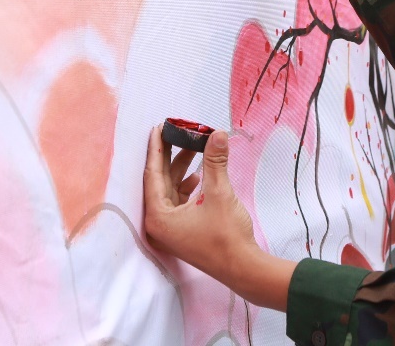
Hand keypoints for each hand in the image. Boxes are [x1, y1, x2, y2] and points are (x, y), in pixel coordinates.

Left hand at [142, 127, 256, 279]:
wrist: (242, 267)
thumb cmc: (226, 235)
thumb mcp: (219, 192)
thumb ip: (215, 161)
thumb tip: (217, 134)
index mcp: (158, 216)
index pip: (152, 174)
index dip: (156, 149)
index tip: (158, 127)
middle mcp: (159, 223)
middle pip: (160, 181)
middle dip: (171, 155)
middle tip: (177, 132)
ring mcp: (171, 229)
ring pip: (171, 190)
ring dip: (182, 169)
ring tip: (194, 147)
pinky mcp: (183, 230)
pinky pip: (180, 200)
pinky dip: (188, 184)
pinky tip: (199, 172)